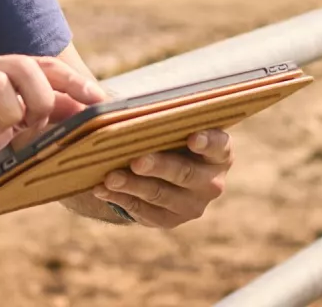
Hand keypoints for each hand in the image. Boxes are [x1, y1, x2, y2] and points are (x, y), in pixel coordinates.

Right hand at [0, 55, 104, 180]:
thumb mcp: (8, 127)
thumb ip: (39, 117)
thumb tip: (82, 117)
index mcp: (1, 73)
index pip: (44, 65)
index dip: (73, 79)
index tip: (99, 98)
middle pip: (23, 66)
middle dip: (42, 96)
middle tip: (40, 122)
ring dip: (11, 110)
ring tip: (6, 131)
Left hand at [92, 129, 231, 227]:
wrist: (165, 169)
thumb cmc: (170, 133)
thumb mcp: (174, 123)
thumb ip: (163, 115)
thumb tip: (122, 101)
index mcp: (220, 152)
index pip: (219, 146)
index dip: (207, 142)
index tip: (192, 138)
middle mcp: (211, 182)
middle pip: (184, 173)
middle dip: (159, 166)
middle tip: (136, 160)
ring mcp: (192, 205)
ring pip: (160, 195)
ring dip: (133, 185)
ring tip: (110, 176)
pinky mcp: (170, 220)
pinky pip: (145, 213)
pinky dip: (121, 199)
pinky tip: (101, 189)